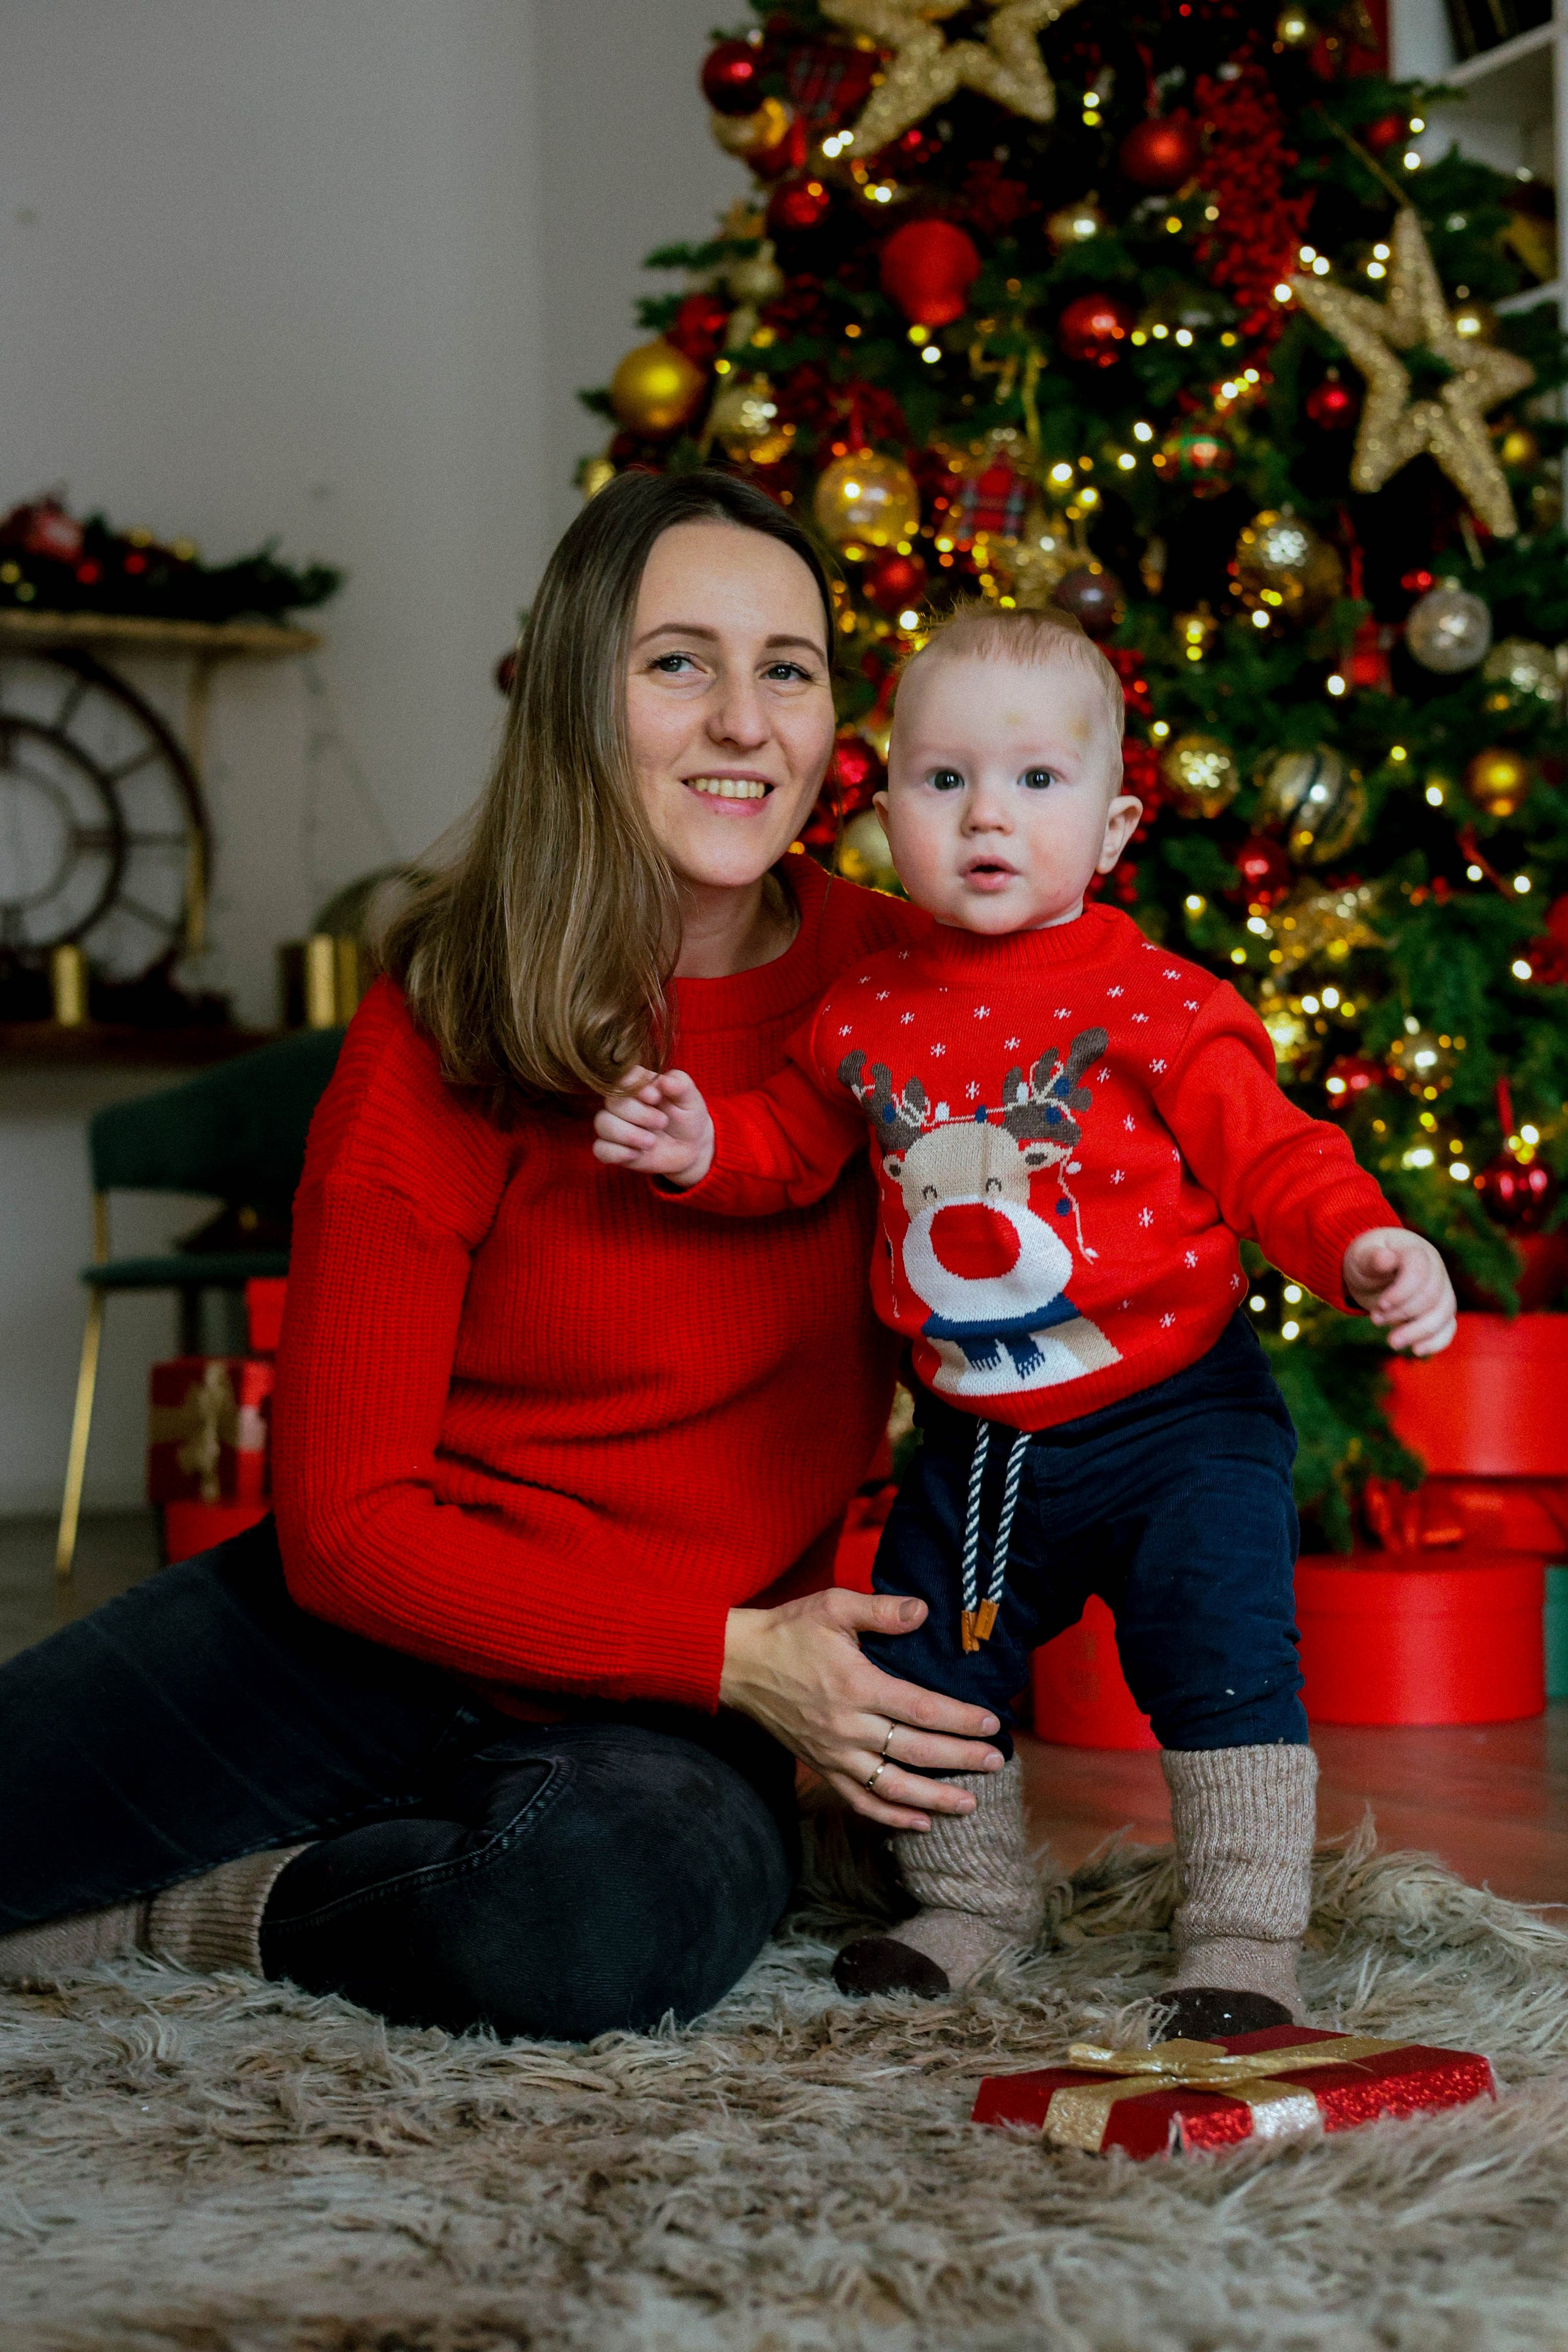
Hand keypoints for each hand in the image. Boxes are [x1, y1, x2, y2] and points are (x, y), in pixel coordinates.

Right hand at [592, 1065, 714, 1187]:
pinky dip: (617, 1153)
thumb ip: (680, 1085)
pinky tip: (636, 1154)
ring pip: (602, 1124)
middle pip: (612, 1102)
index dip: (635, 1088)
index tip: (655, 1098)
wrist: (691, 1147)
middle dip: (639, 1115)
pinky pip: (600, 1149)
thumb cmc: (688, 1117)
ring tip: (652, 1142)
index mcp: (639, 1085)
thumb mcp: (691, 1099)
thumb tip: (665, 1081)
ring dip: (628, 1135)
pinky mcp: (613, 1149)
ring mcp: (615, 1126)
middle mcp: (622, 1103)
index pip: (623, 1077)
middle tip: (662, 1123)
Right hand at [719, 1588, 1003, 1830]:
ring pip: (892, 1785)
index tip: (992, 1723)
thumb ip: (881, 1610)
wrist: (738, 1664)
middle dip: (960, 1759)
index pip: (921, 1708)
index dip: (960, 1719)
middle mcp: (848, 1726)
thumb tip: (924, 1611)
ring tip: (970, 1803)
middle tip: (996, 1762)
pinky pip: (859, 1800)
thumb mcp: (834, 1606)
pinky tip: (920, 1822)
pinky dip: (890, 1816)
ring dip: (934, 1798)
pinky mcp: (821, 1766)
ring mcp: (833, 1753)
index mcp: (856, 1685)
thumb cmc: (790, 1631)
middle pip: (915, 1751)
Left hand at [1342, 1226, 1456, 1355]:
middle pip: (1431, 1297)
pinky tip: (1417, 1351)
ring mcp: (1442, 1290)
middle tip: (1375, 1321)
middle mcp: (1435, 1270)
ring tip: (1392, 1343)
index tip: (1380, 1305)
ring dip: (1418, 1332)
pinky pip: (1448, 1327)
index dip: (1401, 1292)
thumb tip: (1386, 1259)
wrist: (1375, 1271)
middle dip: (1403, 1314)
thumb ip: (1373, 1258)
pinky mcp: (1441, 1310)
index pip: (1419, 1272)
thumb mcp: (1362, 1256)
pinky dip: (1437, 1341)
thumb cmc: (1368, 1262)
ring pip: (1443, 1314)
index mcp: (1417, 1252)